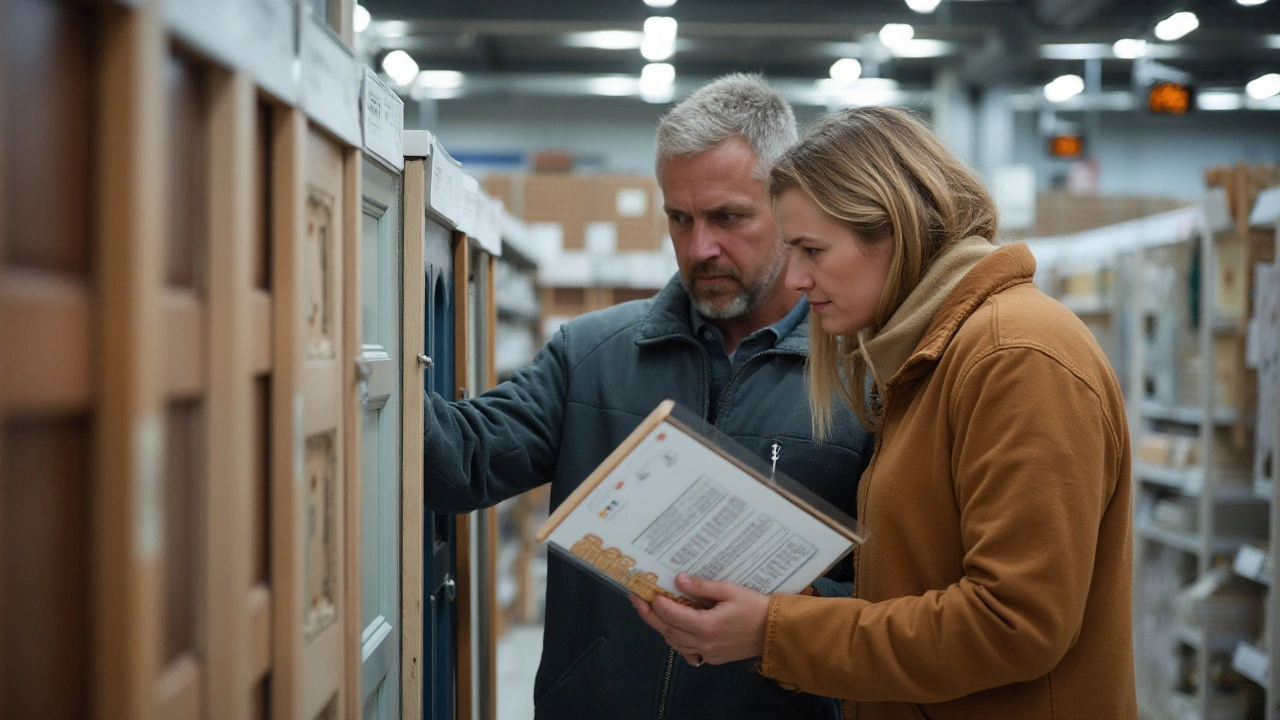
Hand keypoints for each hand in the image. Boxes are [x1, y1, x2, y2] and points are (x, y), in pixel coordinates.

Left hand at [629, 574, 769, 666]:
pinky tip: (672, 628)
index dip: (657, 601)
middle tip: (636, 600)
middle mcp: (703, 642)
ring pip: (674, 642)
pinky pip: (687, 650)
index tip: (647, 589)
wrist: (774, 632)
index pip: (671, 613)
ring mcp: (707, 653)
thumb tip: (678, 580)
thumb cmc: (754, 607)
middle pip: (667, 630)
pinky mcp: (712, 658)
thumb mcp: (729, 590)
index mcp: (706, 625)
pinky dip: (676, 639)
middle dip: (649, 615)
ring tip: (650, 611)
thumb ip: (702, 587)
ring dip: (661, 627)